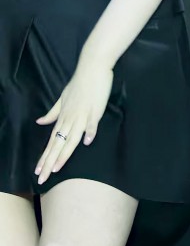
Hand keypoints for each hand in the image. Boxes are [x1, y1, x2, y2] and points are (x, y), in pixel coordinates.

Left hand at [35, 56, 113, 183]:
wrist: (92, 67)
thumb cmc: (79, 83)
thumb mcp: (62, 98)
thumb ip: (53, 112)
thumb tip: (40, 121)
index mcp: (63, 117)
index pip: (52, 142)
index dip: (45, 157)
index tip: (38, 171)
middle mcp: (70, 118)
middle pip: (58, 144)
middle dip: (49, 162)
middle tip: (42, 178)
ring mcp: (82, 114)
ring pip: (71, 138)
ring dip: (64, 154)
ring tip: (56, 169)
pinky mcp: (95, 109)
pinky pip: (91, 122)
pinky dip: (89, 132)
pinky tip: (87, 143)